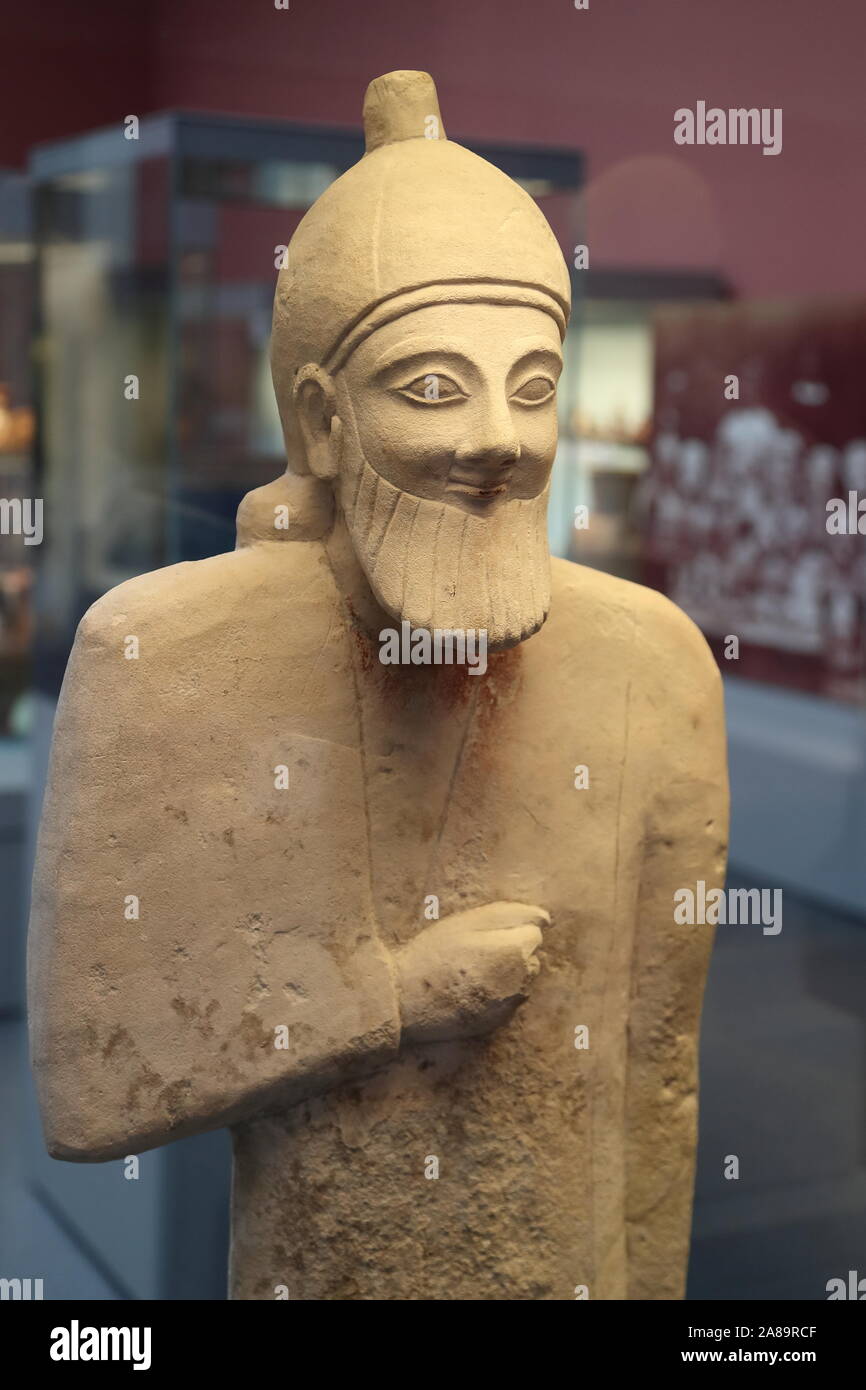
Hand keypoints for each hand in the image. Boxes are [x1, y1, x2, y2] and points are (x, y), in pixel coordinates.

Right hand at [394, 901, 549, 1044]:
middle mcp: (522, 982)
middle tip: (472, 952)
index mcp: (517, 952)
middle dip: (511, 950)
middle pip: (530, 956)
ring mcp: (511, 1006)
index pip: (534, 931)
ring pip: (520, 978)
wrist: (404, 1002)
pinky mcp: (498, 1023)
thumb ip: (511, 915)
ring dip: (505, 972)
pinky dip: (495, 992)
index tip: (480, 934)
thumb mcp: (468, 922)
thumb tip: (546, 918)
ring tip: (469, 971)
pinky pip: (507, 999)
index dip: (506, 929)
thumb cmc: (434, 954)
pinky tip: (467, 990)